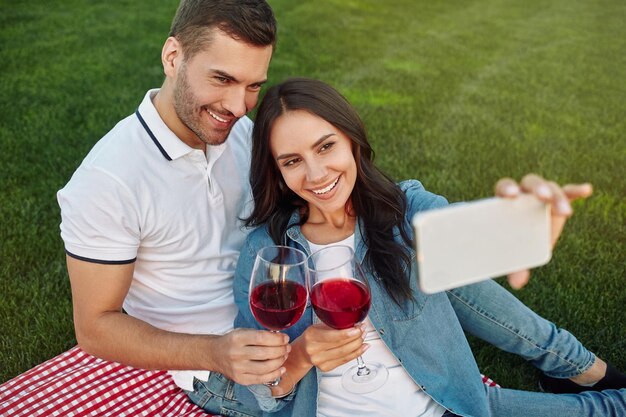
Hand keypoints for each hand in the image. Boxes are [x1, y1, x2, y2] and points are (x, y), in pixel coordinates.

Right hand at [208, 328, 289, 385]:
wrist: (215, 354)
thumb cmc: (233, 341)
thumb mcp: (242, 332)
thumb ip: (259, 334)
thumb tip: (280, 338)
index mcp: (237, 338)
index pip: (261, 338)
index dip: (277, 339)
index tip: (285, 338)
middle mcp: (236, 353)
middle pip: (265, 353)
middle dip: (281, 350)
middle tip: (287, 347)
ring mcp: (238, 368)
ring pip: (265, 367)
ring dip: (279, 362)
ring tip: (284, 356)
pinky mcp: (240, 379)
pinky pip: (261, 379)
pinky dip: (274, 375)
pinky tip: (281, 369)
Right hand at [292, 323, 366, 371]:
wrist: (303, 352)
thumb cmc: (312, 336)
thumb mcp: (318, 326)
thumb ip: (333, 325)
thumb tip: (353, 323)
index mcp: (312, 336)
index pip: (332, 336)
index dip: (347, 333)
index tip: (358, 329)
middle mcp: (314, 350)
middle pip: (340, 346)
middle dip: (355, 338)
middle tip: (362, 330)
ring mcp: (320, 361)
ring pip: (344, 354)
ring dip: (357, 345)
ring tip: (363, 338)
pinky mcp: (326, 368)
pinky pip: (344, 360)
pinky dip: (356, 354)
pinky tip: (362, 348)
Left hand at [495, 173, 592, 288]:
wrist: (524, 244)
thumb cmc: (512, 246)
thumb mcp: (514, 255)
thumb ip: (515, 266)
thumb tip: (518, 282)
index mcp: (506, 202)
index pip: (505, 188)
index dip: (507, 189)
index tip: (511, 195)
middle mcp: (524, 194)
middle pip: (530, 184)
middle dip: (537, 189)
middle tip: (542, 198)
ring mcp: (542, 197)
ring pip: (550, 189)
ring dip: (557, 197)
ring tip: (565, 212)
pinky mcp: (558, 202)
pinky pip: (568, 192)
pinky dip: (576, 191)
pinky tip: (585, 189)